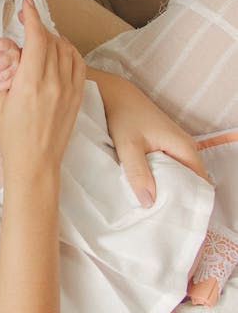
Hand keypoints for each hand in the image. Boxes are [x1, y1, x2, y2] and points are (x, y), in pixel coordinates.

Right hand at [0, 0, 84, 176]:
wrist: (35, 162)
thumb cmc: (12, 135)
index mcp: (30, 84)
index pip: (37, 38)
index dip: (32, 17)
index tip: (26, 5)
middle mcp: (53, 84)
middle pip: (51, 40)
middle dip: (38, 27)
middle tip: (25, 23)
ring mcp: (69, 90)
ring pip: (67, 49)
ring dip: (53, 37)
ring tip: (39, 38)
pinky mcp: (77, 96)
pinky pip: (78, 63)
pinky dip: (69, 51)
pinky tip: (58, 50)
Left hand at [88, 68, 208, 206]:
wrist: (113, 92)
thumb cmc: (122, 116)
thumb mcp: (128, 146)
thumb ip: (138, 173)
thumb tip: (150, 202)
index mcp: (186, 149)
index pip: (200, 184)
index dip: (191, 203)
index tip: (176, 220)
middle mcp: (186, 147)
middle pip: (190, 181)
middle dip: (178, 199)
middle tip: (161, 219)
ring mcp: (176, 145)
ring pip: (178, 174)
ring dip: (168, 189)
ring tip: (153, 209)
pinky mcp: (164, 144)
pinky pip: (169, 167)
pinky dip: (160, 178)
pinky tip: (147, 190)